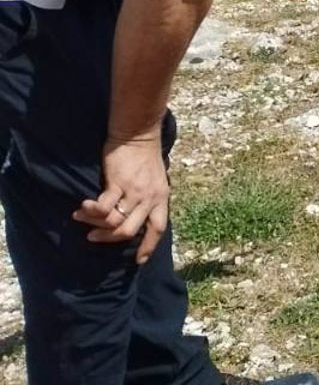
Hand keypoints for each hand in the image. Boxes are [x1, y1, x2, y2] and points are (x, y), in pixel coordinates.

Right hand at [75, 135, 169, 264]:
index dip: (148, 246)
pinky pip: (103, 207)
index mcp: (161, 197)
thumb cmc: (144, 156)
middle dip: (109, 238)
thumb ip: (148, 197)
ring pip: (114, 222)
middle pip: (130, 231)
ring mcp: (135, 191)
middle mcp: (150, 197)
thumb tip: (136, 215)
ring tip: (81, 217)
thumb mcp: (155, 179)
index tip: (139, 261)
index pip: (158, 228)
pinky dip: (91, 211)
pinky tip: (83, 206)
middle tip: (93, 237)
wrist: (138, 134)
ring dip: (95, 224)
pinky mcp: (118, 183)